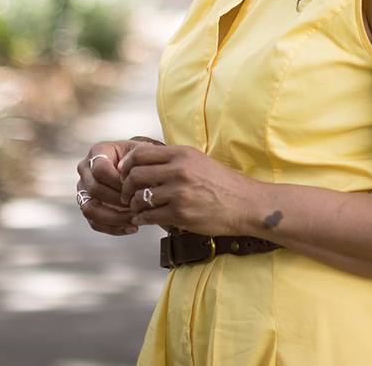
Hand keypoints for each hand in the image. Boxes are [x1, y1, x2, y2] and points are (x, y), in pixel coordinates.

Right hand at [76, 135, 161, 235]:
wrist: (138, 166)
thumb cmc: (140, 158)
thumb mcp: (142, 150)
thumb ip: (136, 157)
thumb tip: (125, 172)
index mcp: (97, 152)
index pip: (100, 169)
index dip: (117, 181)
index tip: (135, 187)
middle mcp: (86, 170)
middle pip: (94, 190)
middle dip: (118, 200)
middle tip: (137, 205)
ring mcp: (84, 189)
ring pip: (90, 209)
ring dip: (114, 217)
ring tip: (135, 218)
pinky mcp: (87, 206)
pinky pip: (94, 222)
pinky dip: (113, 228)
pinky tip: (132, 227)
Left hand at [118, 143, 261, 236]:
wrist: (246, 203)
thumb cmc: (223, 183)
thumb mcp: (199, 161)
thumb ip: (174, 160)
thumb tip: (144, 162)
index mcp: (182, 154)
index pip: (140, 154)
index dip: (126, 165)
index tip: (125, 174)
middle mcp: (179, 170)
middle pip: (135, 175)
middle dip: (125, 187)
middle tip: (127, 194)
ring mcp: (179, 192)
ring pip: (140, 197)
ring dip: (134, 205)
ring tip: (137, 208)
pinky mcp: (180, 214)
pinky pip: (149, 216)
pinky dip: (142, 218)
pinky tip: (144, 219)